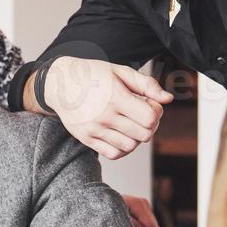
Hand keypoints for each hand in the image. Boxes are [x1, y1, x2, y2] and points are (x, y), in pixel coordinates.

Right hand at [43, 57, 171, 159]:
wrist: (59, 84)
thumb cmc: (93, 75)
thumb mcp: (120, 72)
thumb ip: (146, 84)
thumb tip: (167, 99)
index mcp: (115, 97)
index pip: (150, 118)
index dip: (156, 112)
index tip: (148, 103)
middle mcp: (104, 116)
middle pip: (144, 134)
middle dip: (149, 124)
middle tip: (141, 113)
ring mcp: (95, 129)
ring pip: (131, 146)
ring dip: (136, 136)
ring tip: (130, 123)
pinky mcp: (87, 139)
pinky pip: (114, 154)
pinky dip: (123, 147)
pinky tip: (121, 133)